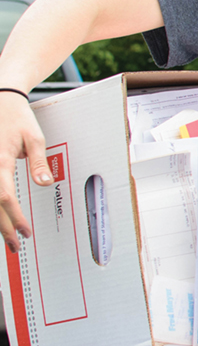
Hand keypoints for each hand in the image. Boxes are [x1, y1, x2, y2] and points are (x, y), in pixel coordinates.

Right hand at [0, 93, 52, 251]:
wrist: (0, 99)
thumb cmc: (18, 118)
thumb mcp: (34, 137)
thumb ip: (38, 162)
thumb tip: (45, 184)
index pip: (5, 196)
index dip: (14, 217)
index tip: (24, 232)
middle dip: (2, 227)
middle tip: (15, 246)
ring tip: (6, 240)